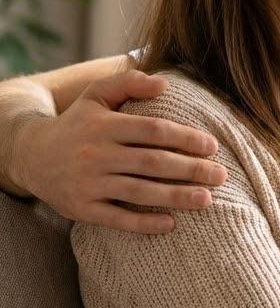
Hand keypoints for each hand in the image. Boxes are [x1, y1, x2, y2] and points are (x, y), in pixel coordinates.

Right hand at [12, 69, 225, 232]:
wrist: (30, 155)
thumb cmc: (78, 122)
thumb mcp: (97, 94)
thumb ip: (129, 82)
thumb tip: (166, 83)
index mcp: (104, 125)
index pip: (153, 131)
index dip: (186, 138)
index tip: (213, 147)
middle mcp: (96, 154)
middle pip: (152, 163)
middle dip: (191, 169)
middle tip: (222, 175)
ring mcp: (88, 183)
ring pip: (139, 192)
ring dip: (176, 197)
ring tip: (207, 199)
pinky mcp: (82, 208)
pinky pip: (117, 219)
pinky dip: (144, 224)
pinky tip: (171, 224)